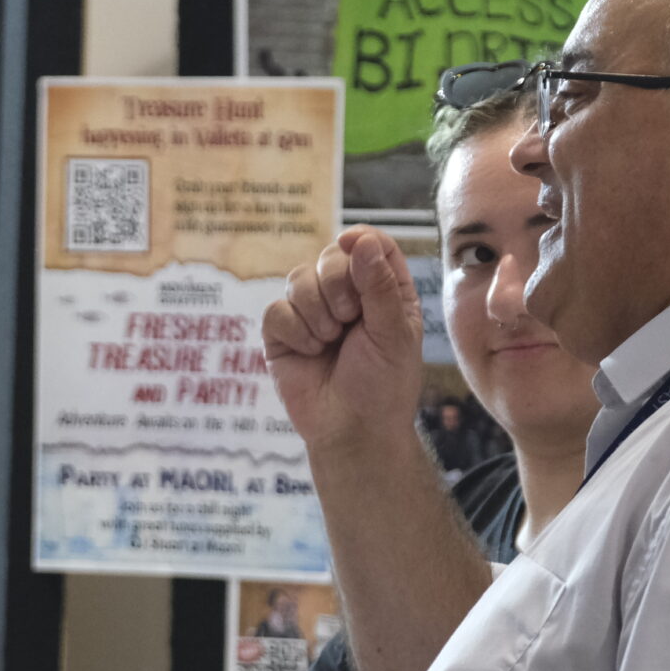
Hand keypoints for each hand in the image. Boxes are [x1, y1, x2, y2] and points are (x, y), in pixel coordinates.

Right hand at [261, 228, 425, 456]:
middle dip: (336, 284)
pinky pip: (276, 310)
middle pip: (330, 256)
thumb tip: (361, 239)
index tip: (352, 244)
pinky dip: (294, 330)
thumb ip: (379, 285)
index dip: (360, 240)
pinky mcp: (282, 334)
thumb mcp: (393, 333)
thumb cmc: (383, 386)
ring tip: (329, 342)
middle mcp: (346, 296)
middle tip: (348, 319)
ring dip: (315, 310)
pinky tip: (310, 352)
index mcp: (383, 290)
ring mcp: (311, 313)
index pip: (371, 245)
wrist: (352, 431)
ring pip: (298, 279)